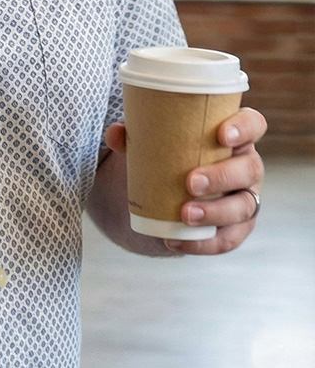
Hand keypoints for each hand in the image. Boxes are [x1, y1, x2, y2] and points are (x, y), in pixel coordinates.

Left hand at [105, 106, 266, 255]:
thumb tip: (115, 133)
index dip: (244, 128)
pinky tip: (178, 242)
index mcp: (231, 135)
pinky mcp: (236, 227)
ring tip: (184, 215)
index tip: (221, 135)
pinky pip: (229, 239)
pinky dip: (205, 243)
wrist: (165, 191)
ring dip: (215, 212)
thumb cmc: (167, 153)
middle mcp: (245, 165)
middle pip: (249, 169)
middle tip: (190, 182)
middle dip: (222, 176)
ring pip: (243, 206)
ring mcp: (244, 197)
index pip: (252, 124)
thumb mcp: (151, 141)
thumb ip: (132, 135)